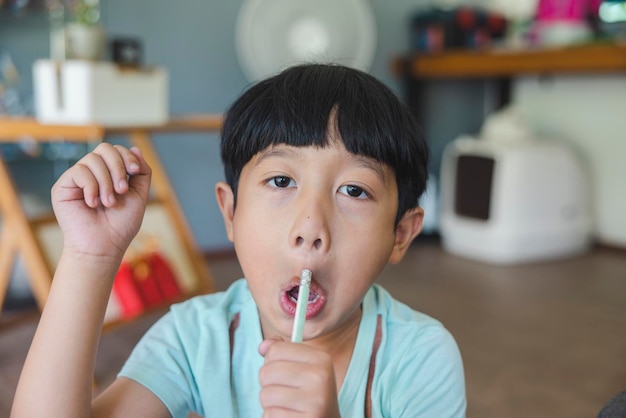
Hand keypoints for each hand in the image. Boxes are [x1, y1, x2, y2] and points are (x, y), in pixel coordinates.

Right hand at [51, 143, 150, 260]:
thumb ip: (142, 172)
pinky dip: (91, 186)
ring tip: (108, 203)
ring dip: (106, 182)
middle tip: (122, 190)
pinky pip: (79, 171)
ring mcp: (78, 179)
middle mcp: (93, 173)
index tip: (134, 172)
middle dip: (118, 167)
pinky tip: (93, 203)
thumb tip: (136, 149)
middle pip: (105, 148)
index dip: (127, 157)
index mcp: (110, 174)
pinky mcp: (63, 186)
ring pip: (93, 159)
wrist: (104, 246)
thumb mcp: (139, 195)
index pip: (117, 151)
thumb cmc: (121, 225)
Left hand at [258, 339, 340, 417]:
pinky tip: (289, 416)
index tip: (284, 372)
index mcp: (321, 359)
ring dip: (270, 404)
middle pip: (267, 372)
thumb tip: (263, 346)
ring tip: (287, 406)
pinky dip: (273, 417)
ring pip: (266, 395)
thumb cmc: (309, 394)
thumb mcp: (302, 368)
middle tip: (285, 392)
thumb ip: (281, 352)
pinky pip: (270, 414)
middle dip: (268, 384)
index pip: (276, 350)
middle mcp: (320, 378)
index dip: (272, 362)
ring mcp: (315, 402)